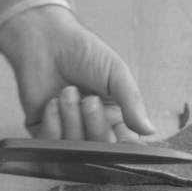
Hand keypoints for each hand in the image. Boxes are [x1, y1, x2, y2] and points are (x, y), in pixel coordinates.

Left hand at [0, 5, 154, 140]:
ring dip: (72, 120)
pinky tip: (52, 102)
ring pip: (75, 150)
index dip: (122, 143)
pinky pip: (50, 145)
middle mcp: (91, 128)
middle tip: (90, 100)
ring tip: (67, 92)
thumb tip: (150, 130)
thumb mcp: (116, 74)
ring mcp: (66, 131)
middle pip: (100, 151)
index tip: (118, 129)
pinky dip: (52, 124)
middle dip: (95, 126)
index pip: (123, 144)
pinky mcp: (42, 131)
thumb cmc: (83, 51)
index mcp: (114, 116)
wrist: (46, 39)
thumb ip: (132, 103)